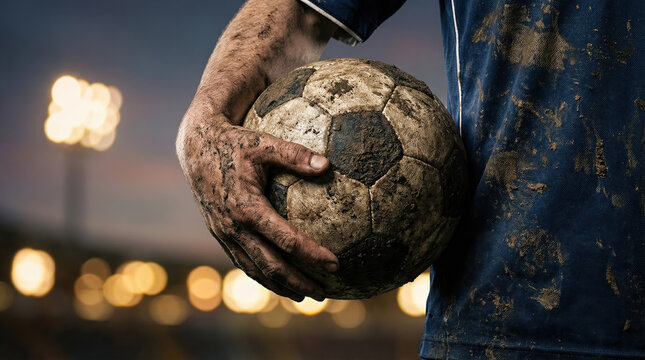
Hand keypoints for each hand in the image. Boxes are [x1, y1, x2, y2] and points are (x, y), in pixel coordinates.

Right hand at [177, 120, 337, 301]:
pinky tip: (277, 279)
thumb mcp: (264, 143)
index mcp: (247, 208)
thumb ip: (295, 155)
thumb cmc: (233, 142)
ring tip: (304, 296)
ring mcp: (223, 234)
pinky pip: (242, 261)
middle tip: (324, 294)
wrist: (194, 147)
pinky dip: (261, 275)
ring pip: (254, 270)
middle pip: (270, 266)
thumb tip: (328, 165)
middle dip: (297, 283)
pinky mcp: (219, 234)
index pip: (285, 240)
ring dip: (279, 286)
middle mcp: (233, 227)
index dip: (311, 254)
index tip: (335, 264)